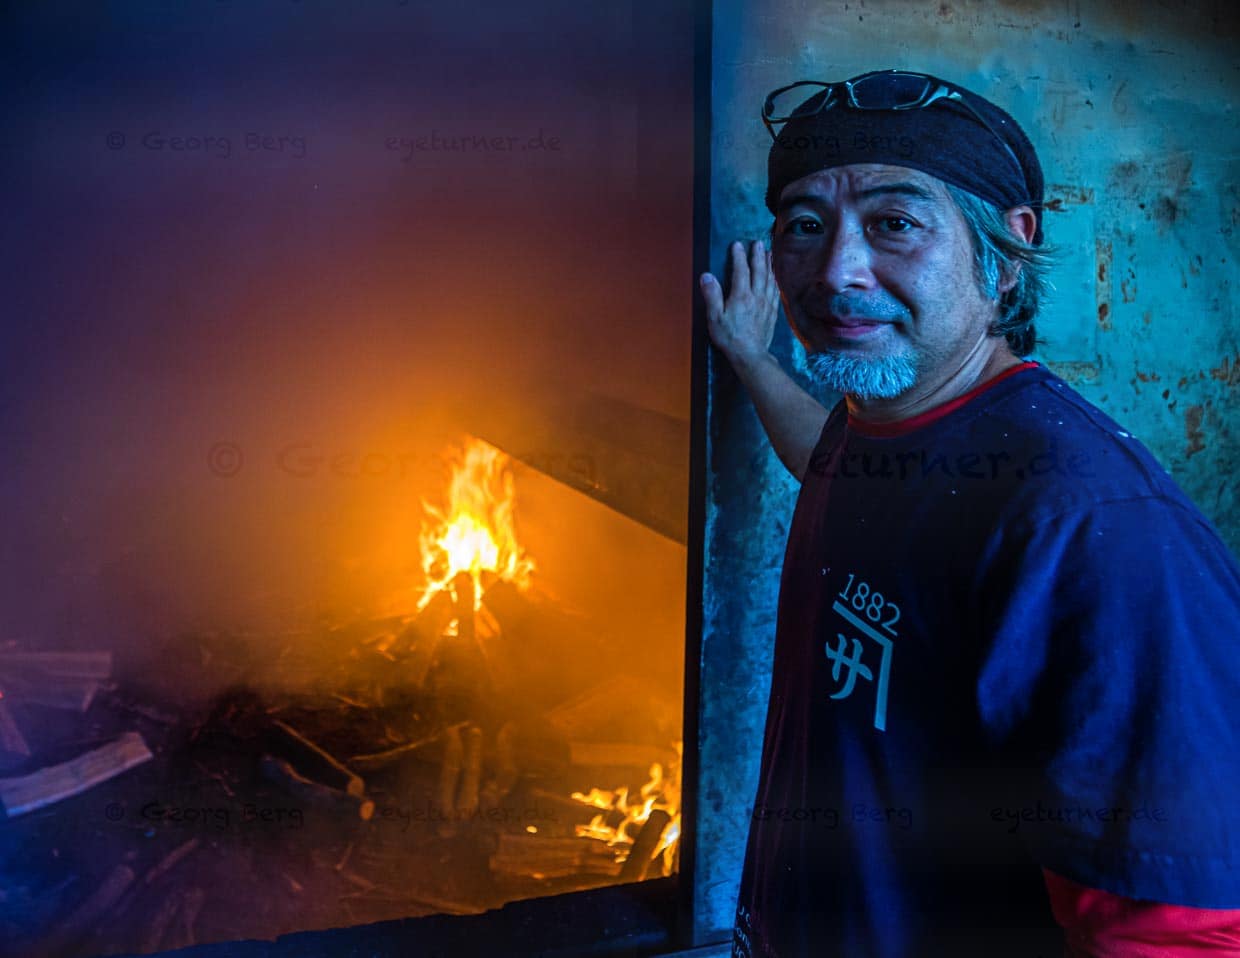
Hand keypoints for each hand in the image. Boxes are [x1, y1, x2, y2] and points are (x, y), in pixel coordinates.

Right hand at [699, 239, 780, 368]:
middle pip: (759, 271)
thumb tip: (706, 276)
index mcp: (741, 296)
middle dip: (757, 255)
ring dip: (768, 265)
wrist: (750, 355)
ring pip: (769, 279)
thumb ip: (712, 295)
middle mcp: (756, 297)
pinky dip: (774, 281)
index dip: (739, 256)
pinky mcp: (772, 313)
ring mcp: (766, 304)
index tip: (737, 244)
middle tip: (757, 243)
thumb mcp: (715, 318)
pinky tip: (774, 278)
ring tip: (768, 254)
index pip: (741, 270)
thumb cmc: (730, 337)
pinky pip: (775, 292)